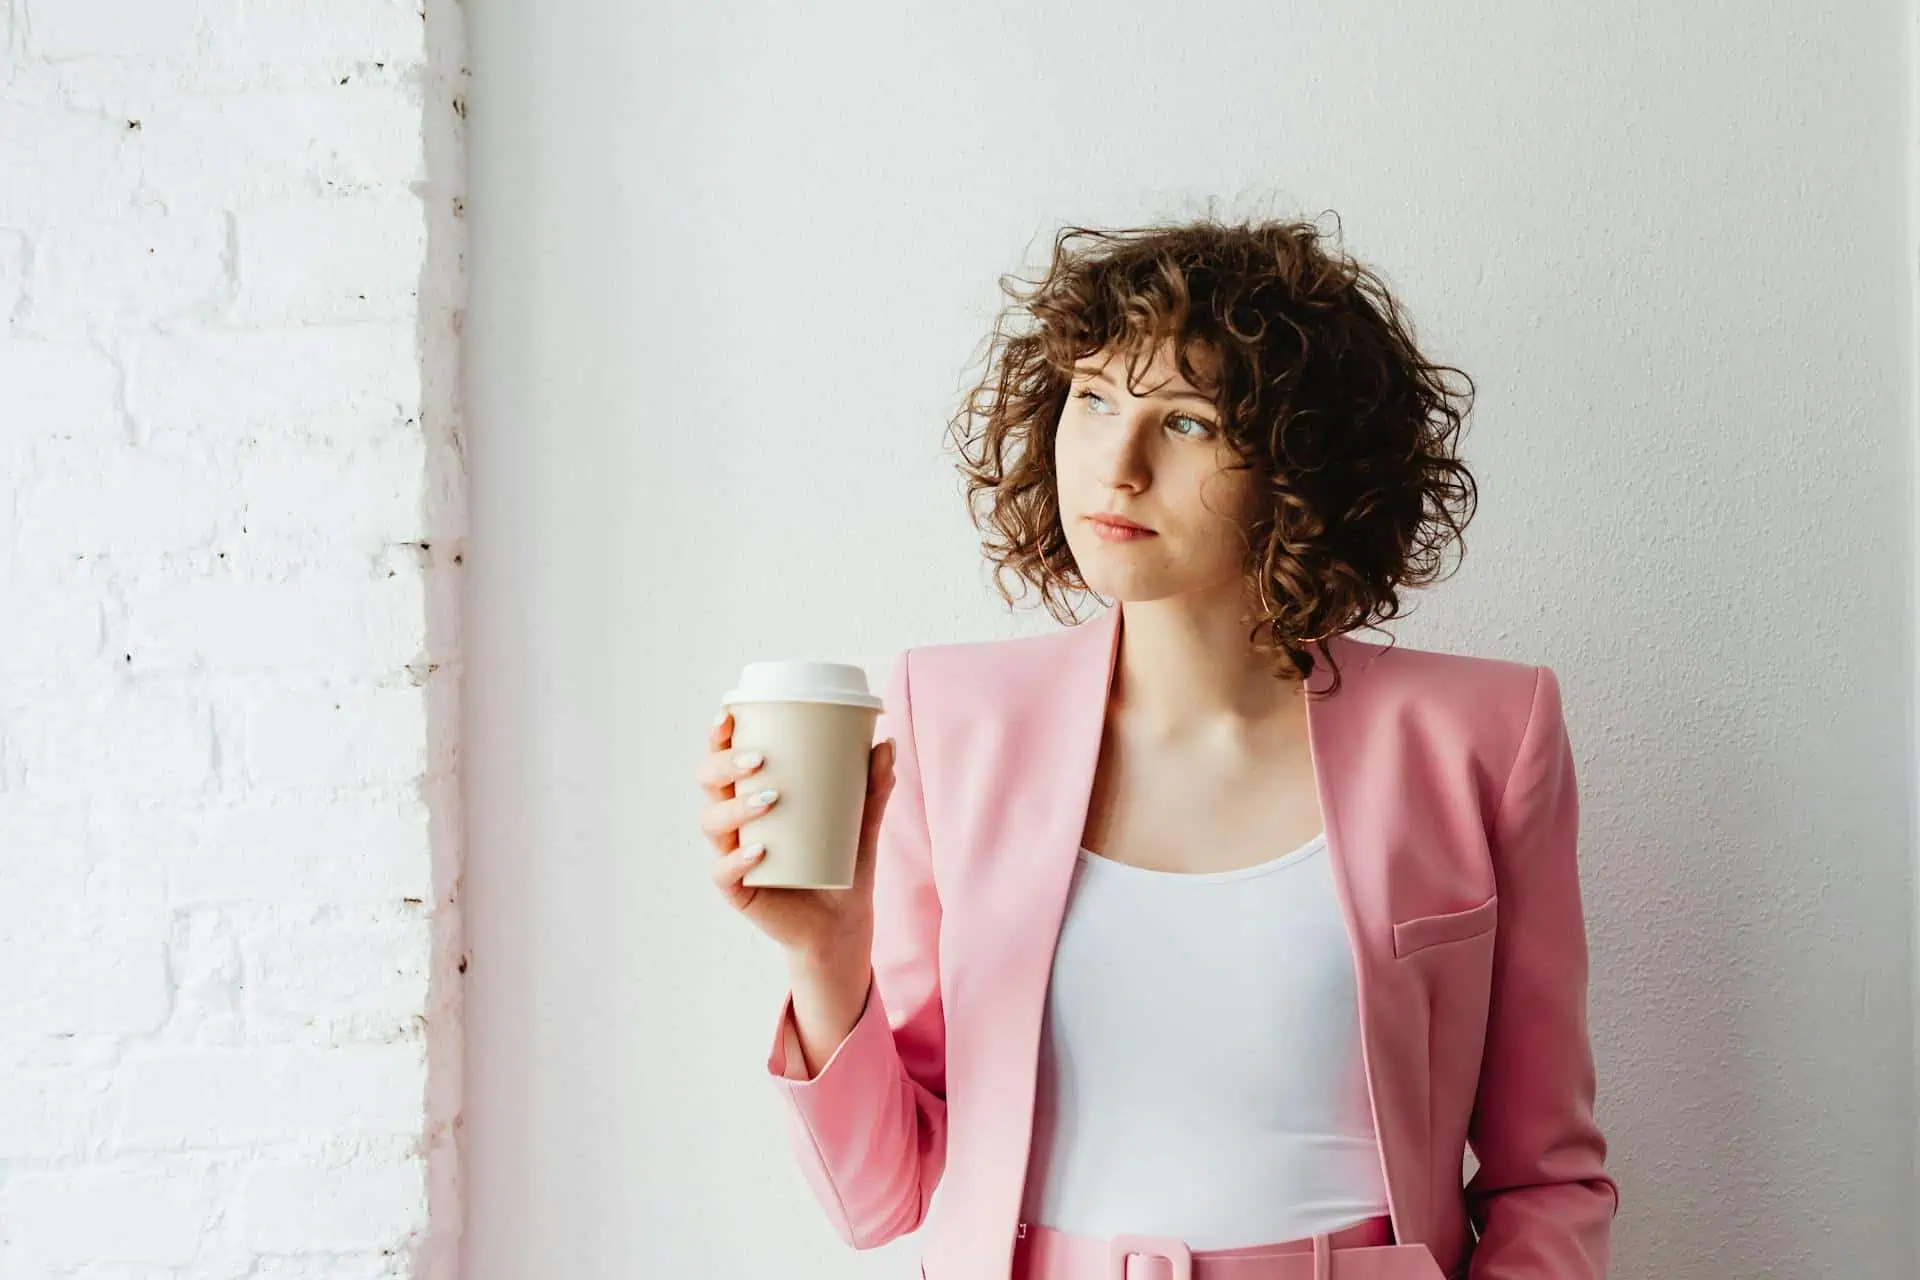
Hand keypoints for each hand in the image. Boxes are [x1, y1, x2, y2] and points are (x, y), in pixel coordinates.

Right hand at [696, 708, 895, 963]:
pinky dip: (738, 859)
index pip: (723, 757)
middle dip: (724, 764)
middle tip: (760, 759)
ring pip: (712, 823)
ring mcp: (732, 855)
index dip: (718, 735)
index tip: (730, 714)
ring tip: (771, 798)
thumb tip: (886, 744)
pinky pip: (725, 872)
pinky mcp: (739, 890)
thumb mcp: (863, 820)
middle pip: (709, 783)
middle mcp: (735, 821)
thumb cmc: (842, 860)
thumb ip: (875, 785)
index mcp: (751, 793)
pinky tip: (759, 850)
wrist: (842, 921)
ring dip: (735, 806)